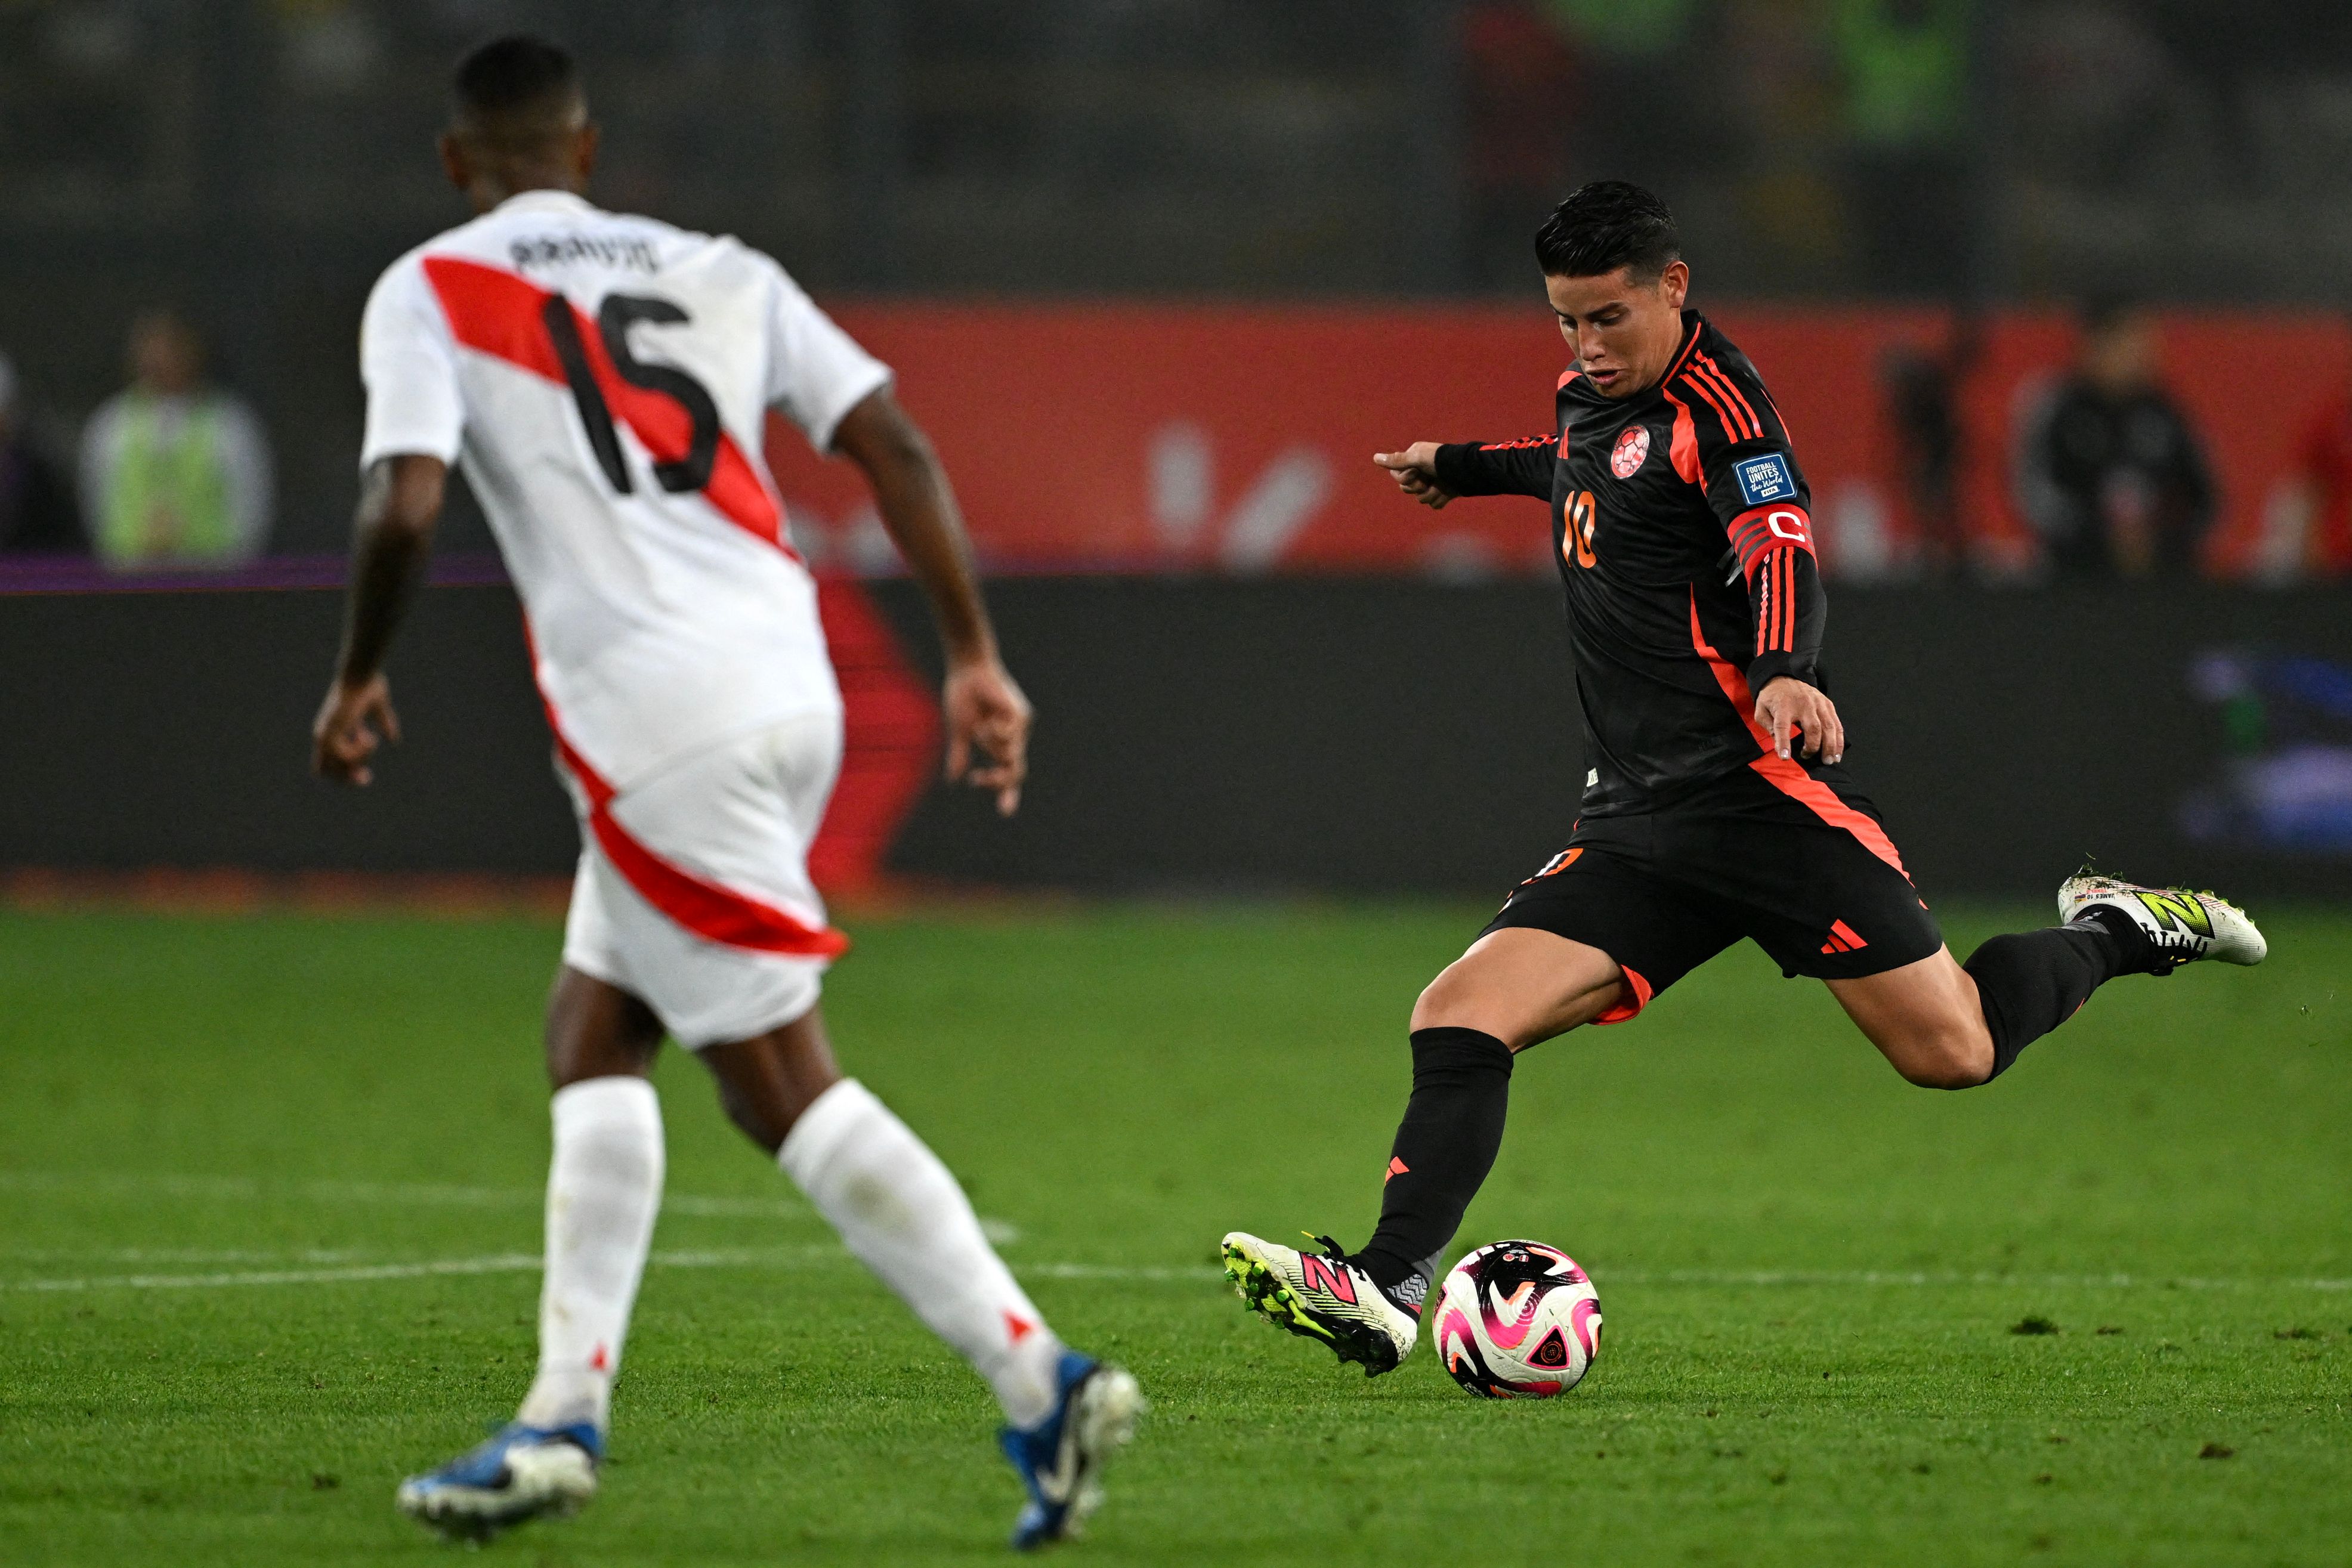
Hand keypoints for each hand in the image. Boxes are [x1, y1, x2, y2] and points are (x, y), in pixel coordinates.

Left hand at [312, 671, 400, 785]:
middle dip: (349, 778)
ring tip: (371, 740)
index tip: (366, 774)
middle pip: (327, 773)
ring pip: (338, 767)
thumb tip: (394, 740)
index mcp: (330, 731)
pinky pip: (346, 757)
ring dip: (359, 760)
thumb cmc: (368, 685)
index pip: (327, 764)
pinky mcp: (331, 734)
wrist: (360, 674)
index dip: (345, 772)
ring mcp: (325, 735)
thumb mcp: (379, 708)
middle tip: (367, 777)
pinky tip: (369, 737)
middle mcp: (323, 736)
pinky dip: (361, 752)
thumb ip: (384, 723)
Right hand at [943, 657, 1031, 815]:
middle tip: (978, 780)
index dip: (1008, 793)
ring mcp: (1019, 727)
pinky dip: (995, 732)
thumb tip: (952, 779)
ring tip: (980, 726)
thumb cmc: (964, 697)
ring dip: (988, 745)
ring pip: (1008, 754)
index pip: (1008, 773)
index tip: (1005, 812)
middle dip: (998, 781)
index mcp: (1000, 744)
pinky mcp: (1021, 716)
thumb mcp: (960, 732)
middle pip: (1016, 772)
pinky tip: (990, 717)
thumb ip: (960, 755)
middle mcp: (1014, 738)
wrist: (967, 670)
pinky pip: (1009, 737)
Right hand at [1373, 443, 1456, 509]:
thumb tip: (1375, 458)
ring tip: (1442, 484)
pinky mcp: (1442, 494)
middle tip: (1431, 478)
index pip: (1398, 476)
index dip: (1406, 478)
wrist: (1467, 471)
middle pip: (1408, 489)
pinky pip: (1434, 505)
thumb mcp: (1417, 458)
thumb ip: (1397, 460)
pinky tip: (1448, 491)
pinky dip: (1441, 499)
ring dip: (1432, 493)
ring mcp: (1432, 484)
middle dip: (1419, 487)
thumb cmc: (1442, 460)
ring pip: (1421, 499)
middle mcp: (1421, 472)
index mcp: (1414, 460)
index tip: (1416, 471)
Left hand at [1754, 676, 1843, 764]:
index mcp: (1783, 706)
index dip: (1784, 743)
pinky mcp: (1827, 704)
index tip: (1785, 757)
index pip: (1783, 726)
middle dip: (1813, 746)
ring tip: (1829, 760)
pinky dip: (1839, 739)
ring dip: (1831, 745)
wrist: (1784, 677)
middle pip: (1813, 727)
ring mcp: (1818, 703)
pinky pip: (1836, 723)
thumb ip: (1768, 727)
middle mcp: (1803, 704)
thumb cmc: (1772, 697)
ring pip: (1829, 726)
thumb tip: (1779, 745)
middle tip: (1808, 757)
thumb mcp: (1761, 710)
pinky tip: (1837, 752)